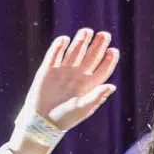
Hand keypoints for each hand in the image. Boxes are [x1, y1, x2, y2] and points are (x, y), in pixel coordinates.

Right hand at [12, 28, 119, 153]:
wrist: (41, 122)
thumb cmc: (64, 119)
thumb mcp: (82, 109)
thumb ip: (96, 97)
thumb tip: (111, 86)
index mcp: (89, 85)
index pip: (103, 68)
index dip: (109, 59)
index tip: (113, 51)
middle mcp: (78, 75)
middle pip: (91, 56)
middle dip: (98, 45)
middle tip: (104, 35)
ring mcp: (63, 71)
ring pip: (75, 51)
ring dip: (81, 40)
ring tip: (87, 31)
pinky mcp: (48, 69)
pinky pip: (54, 54)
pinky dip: (58, 46)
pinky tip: (64, 39)